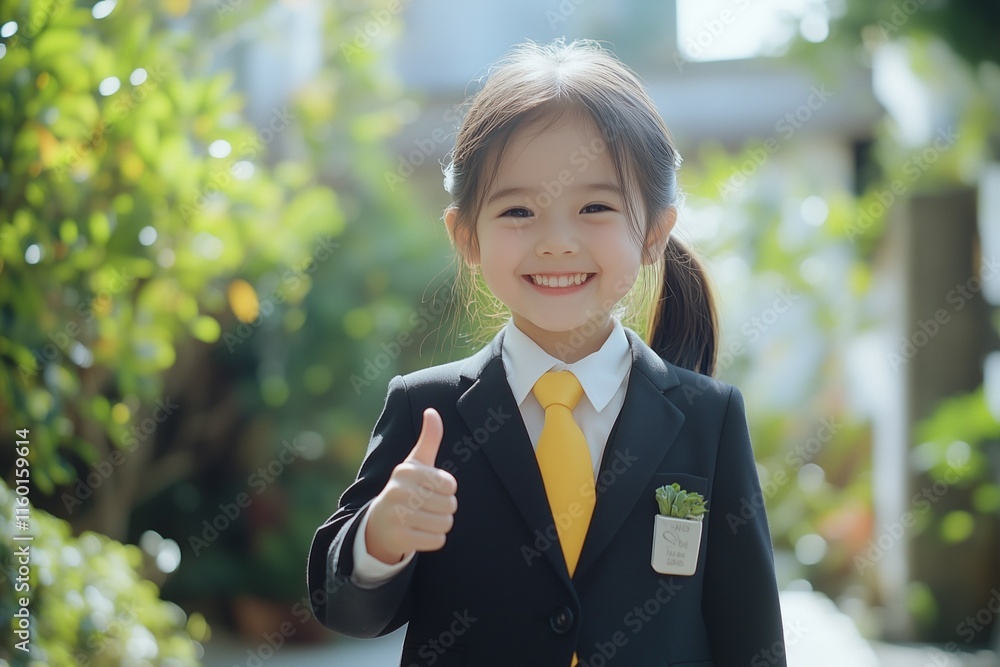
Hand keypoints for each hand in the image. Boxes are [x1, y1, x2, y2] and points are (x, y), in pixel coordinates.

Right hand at [365, 408, 457, 564]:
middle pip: (450, 505)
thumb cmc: (405, 489)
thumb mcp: (415, 463)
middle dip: (444, 509)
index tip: (430, 490)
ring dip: (439, 526)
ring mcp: (396, 514)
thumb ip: (429, 439)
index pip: (450, 484)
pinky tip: (418, 533)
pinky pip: (437, 541)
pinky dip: (433, 540)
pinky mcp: (398, 537)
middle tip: (426, 508)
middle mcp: (398, 490)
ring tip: (422, 521)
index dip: (446, 490)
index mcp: (406, 470)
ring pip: (445, 524)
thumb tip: (432, 411)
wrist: (379, 524)